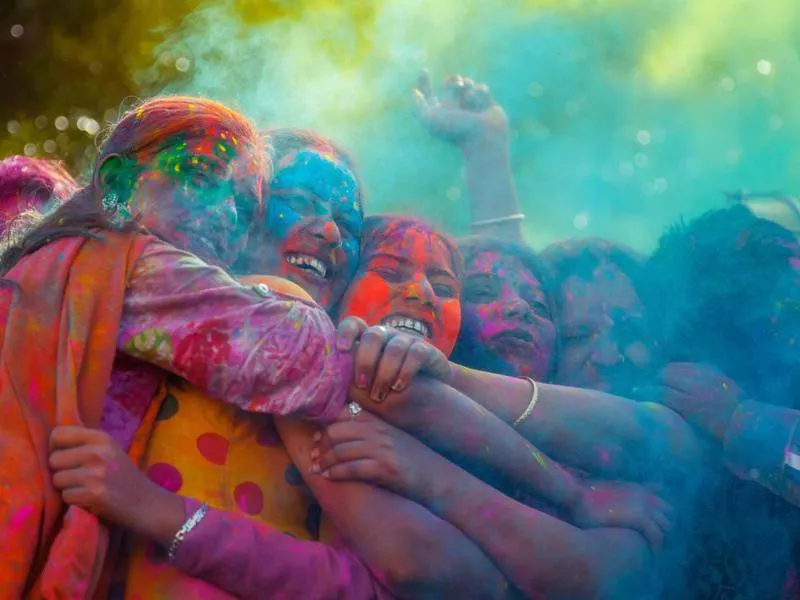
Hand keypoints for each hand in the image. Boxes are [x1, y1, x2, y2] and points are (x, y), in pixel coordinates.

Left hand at [49, 425, 182, 543]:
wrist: (146, 502)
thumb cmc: (123, 476)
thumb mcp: (109, 450)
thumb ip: (85, 443)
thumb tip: (51, 439)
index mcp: (102, 437)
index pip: (58, 434)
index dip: (56, 447)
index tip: (64, 457)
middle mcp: (99, 452)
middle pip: (54, 459)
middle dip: (61, 471)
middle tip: (79, 477)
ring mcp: (97, 473)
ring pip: (57, 479)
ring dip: (67, 488)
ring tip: (85, 488)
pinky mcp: (94, 494)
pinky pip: (65, 496)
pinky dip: (74, 501)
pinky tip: (89, 499)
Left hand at [309, 409, 435, 500]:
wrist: (439, 478)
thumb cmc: (414, 460)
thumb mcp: (394, 438)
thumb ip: (372, 431)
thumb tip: (343, 435)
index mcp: (381, 421)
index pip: (345, 413)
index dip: (326, 424)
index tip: (317, 436)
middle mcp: (380, 431)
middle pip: (338, 430)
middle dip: (321, 443)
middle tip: (312, 454)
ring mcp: (383, 449)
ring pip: (341, 449)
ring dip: (324, 460)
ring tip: (316, 469)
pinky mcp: (385, 468)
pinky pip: (352, 468)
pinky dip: (336, 473)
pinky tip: (329, 477)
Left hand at [335, 317, 453, 401]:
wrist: (427, 393)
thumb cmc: (386, 389)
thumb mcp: (366, 384)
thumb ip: (349, 382)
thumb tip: (323, 391)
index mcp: (367, 340)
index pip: (354, 324)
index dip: (346, 332)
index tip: (341, 350)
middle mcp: (386, 335)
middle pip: (373, 335)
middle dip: (365, 361)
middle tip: (362, 385)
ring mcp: (406, 341)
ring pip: (394, 347)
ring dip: (384, 372)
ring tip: (379, 395)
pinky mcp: (425, 350)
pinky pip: (415, 354)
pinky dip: (405, 371)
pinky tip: (398, 387)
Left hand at [413, 70, 507, 148]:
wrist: (483, 138)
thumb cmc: (455, 131)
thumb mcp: (430, 119)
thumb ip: (418, 107)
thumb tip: (414, 92)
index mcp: (440, 114)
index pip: (429, 96)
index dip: (424, 83)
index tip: (423, 70)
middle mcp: (454, 109)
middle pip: (450, 84)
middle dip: (453, 80)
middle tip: (457, 83)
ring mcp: (471, 106)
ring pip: (467, 83)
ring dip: (468, 88)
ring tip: (471, 98)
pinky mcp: (486, 104)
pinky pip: (481, 88)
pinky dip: (480, 93)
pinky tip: (482, 104)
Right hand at [570, 481, 672, 551]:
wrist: (577, 498)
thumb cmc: (583, 496)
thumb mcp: (598, 490)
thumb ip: (610, 495)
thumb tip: (611, 502)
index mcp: (633, 486)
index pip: (656, 491)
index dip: (658, 505)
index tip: (657, 517)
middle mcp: (642, 494)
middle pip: (666, 509)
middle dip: (663, 521)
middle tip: (654, 536)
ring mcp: (644, 505)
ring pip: (666, 524)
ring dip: (661, 534)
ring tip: (653, 548)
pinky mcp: (641, 518)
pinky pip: (658, 537)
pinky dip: (656, 547)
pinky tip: (652, 557)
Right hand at [650, 363, 742, 441]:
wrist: (747, 424)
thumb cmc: (718, 434)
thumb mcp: (693, 429)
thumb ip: (674, 415)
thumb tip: (656, 405)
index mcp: (691, 405)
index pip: (661, 392)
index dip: (646, 391)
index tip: (634, 391)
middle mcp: (697, 387)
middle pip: (666, 375)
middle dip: (654, 379)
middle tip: (647, 384)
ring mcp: (706, 377)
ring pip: (678, 367)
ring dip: (666, 372)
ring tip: (660, 377)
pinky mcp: (714, 371)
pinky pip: (691, 364)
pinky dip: (681, 367)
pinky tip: (677, 371)